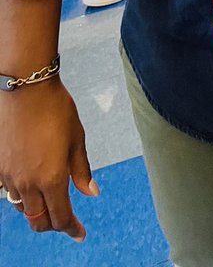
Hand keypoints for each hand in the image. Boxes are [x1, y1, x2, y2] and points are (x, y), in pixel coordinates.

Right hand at [0, 80, 98, 239]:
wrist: (26, 88)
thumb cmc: (56, 109)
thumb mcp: (76, 138)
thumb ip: (81, 170)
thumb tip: (91, 193)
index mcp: (52, 178)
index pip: (61, 217)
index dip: (71, 229)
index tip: (80, 233)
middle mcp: (28, 183)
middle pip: (39, 221)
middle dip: (54, 224)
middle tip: (67, 219)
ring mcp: (10, 177)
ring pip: (23, 209)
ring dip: (37, 210)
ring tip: (51, 201)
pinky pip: (11, 193)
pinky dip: (23, 196)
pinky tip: (33, 184)